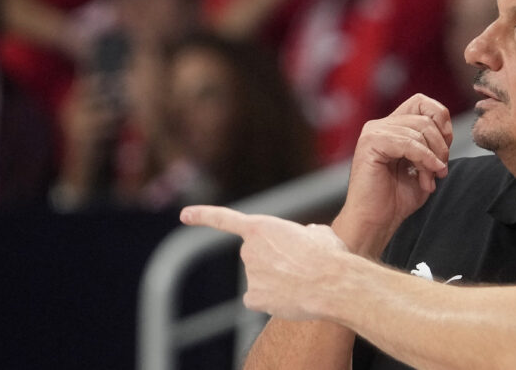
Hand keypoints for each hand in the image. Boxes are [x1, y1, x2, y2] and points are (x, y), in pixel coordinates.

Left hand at [180, 206, 350, 319]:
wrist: (332, 282)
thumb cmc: (329, 255)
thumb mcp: (319, 233)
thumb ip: (304, 234)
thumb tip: (307, 237)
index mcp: (262, 227)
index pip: (225, 220)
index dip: (203, 216)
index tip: (183, 215)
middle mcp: (249, 250)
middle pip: (258, 257)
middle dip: (275, 262)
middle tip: (301, 265)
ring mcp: (249, 275)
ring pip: (263, 279)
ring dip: (279, 281)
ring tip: (303, 281)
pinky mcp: (253, 298)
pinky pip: (260, 299)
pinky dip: (272, 300)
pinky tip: (290, 298)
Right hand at [333, 94, 451, 254]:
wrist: (375, 222)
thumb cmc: (396, 199)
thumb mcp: (423, 167)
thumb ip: (433, 146)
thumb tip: (447, 131)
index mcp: (392, 127)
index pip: (422, 102)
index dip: (441, 120)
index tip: (446, 148)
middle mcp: (381, 125)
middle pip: (425, 116)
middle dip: (441, 144)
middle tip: (440, 170)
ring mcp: (374, 132)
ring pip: (419, 130)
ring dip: (432, 157)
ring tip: (429, 179)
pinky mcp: (370, 143)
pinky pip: (408, 143)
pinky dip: (424, 159)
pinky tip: (426, 177)